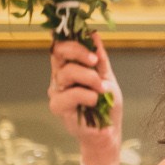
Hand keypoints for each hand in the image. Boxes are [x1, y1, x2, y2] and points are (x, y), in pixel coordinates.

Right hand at [48, 36, 122, 164]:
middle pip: (58, 52)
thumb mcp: (106, 76)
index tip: (88, 39)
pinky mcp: (58, 106)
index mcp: (68, 67)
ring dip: (89, 78)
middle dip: (79, 51)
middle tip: (95, 61)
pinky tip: (95, 102)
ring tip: (101, 89)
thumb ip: (100, 57)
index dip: (70, 38)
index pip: (60, 46)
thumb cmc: (106, 105)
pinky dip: (88, 95)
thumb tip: (93, 34)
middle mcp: (59, 77)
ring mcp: (56, 91)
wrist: (108, 130)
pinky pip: (71, 93)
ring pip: (67, 72)